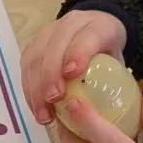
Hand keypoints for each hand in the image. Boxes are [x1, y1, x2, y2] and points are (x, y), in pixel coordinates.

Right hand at [21, 9, 127, 123]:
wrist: (93, 35)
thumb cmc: (106, 55)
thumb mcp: (116, 65)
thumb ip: (110, 82)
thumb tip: (98, 116)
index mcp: (98, 26)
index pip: (86, 37)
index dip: (78, 53)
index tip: (72, 74)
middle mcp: (69, 25)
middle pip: (54, 48)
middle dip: (50, 75)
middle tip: (53, 100)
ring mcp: (47, 35)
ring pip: (35, 58)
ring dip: (36, 88)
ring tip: (43, 113)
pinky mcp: (32, 47)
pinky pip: (25, 68)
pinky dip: (29, 90)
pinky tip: (36, 107)